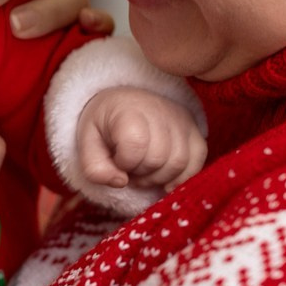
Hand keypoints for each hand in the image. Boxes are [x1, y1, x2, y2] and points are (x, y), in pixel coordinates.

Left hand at [78, 87, 206, 191]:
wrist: (123, 104)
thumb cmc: (104, 126)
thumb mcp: (87, 144)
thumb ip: (94, 167)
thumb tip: (121, 182)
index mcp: (129, 109)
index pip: (135, 145)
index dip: (124, 162)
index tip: (116, 159)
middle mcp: (160, 110)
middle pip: (158, 158)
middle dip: (141, 173)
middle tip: (131, 170)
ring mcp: (181, 120)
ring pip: (179, 162)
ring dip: (160, 178)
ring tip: (145, 172)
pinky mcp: (194, 130)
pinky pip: (198, 160)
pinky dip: (183, 177)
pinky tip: (166, 180)